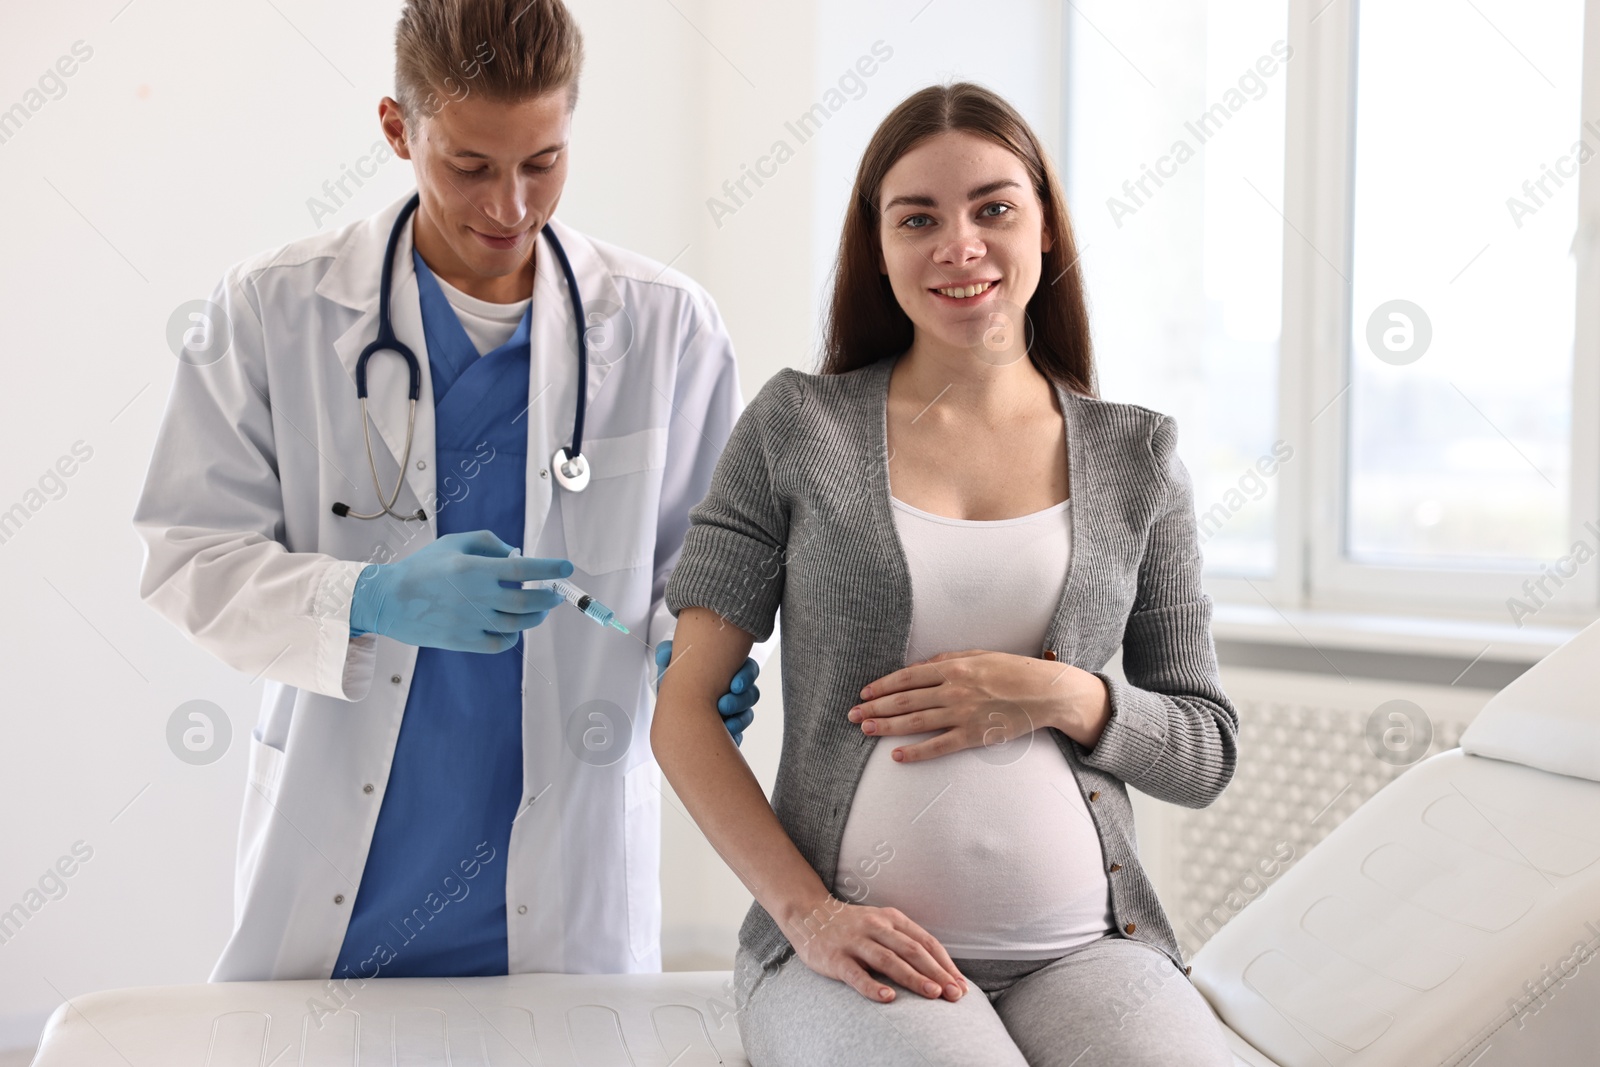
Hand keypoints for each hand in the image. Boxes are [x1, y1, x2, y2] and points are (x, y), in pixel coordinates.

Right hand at [349, 530, 568, 652]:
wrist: (390, 600)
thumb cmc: (423, 567)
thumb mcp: (453, 543)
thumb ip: (488, 542)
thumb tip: (517, 553)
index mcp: (474, 569)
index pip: (523, 569)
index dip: (549, 569)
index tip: (566, 568)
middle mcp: (477, 597)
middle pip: (528, 601)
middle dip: (549, 597)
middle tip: (556, 594)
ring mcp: (471, 622)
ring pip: (519, 624)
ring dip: (536, 616)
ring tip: (540, 609)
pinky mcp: (464, 641)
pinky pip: (501, 643)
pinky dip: (513, 635)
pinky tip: (513, 625)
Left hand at [656, 639, 758, 744]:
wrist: (671, 711)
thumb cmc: (676, 683)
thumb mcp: (671, 668)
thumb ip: (668, 655)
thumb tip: (663, 656)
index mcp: (728, 670)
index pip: (749, 669)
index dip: (746, 676)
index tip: (734, 685)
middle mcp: (736, 691)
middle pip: (752, 693)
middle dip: (740, 700)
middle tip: (722, 706)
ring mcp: (735, 712)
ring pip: (747, 715)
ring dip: (737, 720)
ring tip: (723, 724)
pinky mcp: (730, 731)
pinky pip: (738, 736)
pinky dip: (732, 737)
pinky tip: (723, 738)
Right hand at [785, 896, 966, 1002]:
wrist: (808, 914)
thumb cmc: (852, 926)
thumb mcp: (881, 923)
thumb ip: (904, 940)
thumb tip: (938, 968)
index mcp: (891, 918)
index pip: (925, 941)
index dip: (945, 963)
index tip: (961, 984)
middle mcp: (876, 927)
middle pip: (912, 950)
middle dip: (937, 973)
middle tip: (955, 994)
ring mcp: (855, 942)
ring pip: (889, 960)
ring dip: (913, 977)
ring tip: (933, 993)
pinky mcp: (836, 958)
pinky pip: (856, 974)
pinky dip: (872, 986)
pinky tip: (888, 997)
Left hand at [847, 649, 1109, 760]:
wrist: (1046, 692)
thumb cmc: (1013, 670)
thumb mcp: (979, 655)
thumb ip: (947, 660)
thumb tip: (918, 667)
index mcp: (954, 667)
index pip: (907, 677)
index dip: (882, 686)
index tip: (864, 693)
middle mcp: (954, 690)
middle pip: (905, 700)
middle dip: (875, 708)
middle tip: (853, 715)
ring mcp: (963, 714)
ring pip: (916, 722)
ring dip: (887, 727)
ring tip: (865, 730)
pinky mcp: (974, 736)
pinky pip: (939, 746)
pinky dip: (917, 752)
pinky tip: (897, 756)